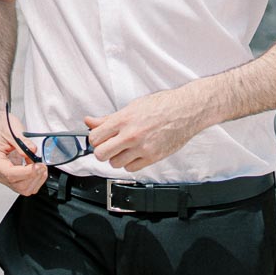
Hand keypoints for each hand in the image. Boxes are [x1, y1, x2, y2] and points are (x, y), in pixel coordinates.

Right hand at [0, 112, 46, 195]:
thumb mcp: (11, 131)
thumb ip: (23, 143)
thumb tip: (33, 151)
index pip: (11, 175)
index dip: (28, 173)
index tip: (39, 165)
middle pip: (18, 185)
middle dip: (33, 176)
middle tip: (42, 164)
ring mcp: (2, 175)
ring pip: (22, 188)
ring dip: (35, 178)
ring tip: (40, 165)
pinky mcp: (9, 175)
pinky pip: (22, 183)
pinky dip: (33, 178)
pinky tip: (36, 167)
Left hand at [85, 86, 205, 172]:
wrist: (186, 111)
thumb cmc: (162, 105)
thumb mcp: (132, 107)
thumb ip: (108, 118)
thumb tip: (90, 121)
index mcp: (123, 120)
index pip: (95, 137)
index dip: (95, 139)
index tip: (99, 138)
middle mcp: (131, 135)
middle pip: (101, 154)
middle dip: (102, 151)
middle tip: (108, 146)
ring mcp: (142, 148)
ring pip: (115, 163)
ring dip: (117, 158)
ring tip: (124, 148)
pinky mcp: (152, 157)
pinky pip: (131, 168)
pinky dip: (130, 163)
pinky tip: (134, 153)